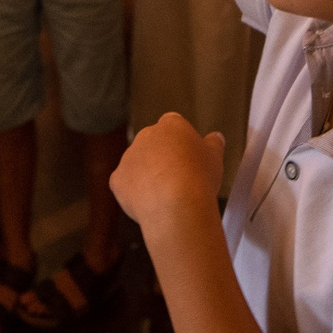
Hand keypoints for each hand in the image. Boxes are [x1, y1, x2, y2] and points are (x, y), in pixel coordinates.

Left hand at [109, 112, 224, 227]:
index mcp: (170, 125)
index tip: (189, 158)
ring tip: (166, 194)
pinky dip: (134, 192)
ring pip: (138, 164)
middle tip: (179, 177)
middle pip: (153, 144)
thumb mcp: (215, 157)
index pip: (173, 126)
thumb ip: (214, 144)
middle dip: (162, 157)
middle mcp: (146, 136)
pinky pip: (125, 184)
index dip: (181, 143)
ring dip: (147, 175)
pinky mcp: (117, 179)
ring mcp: (129, 157)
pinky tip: (150, 202)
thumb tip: (216, 138)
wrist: (177, 206)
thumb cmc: (198, 179)